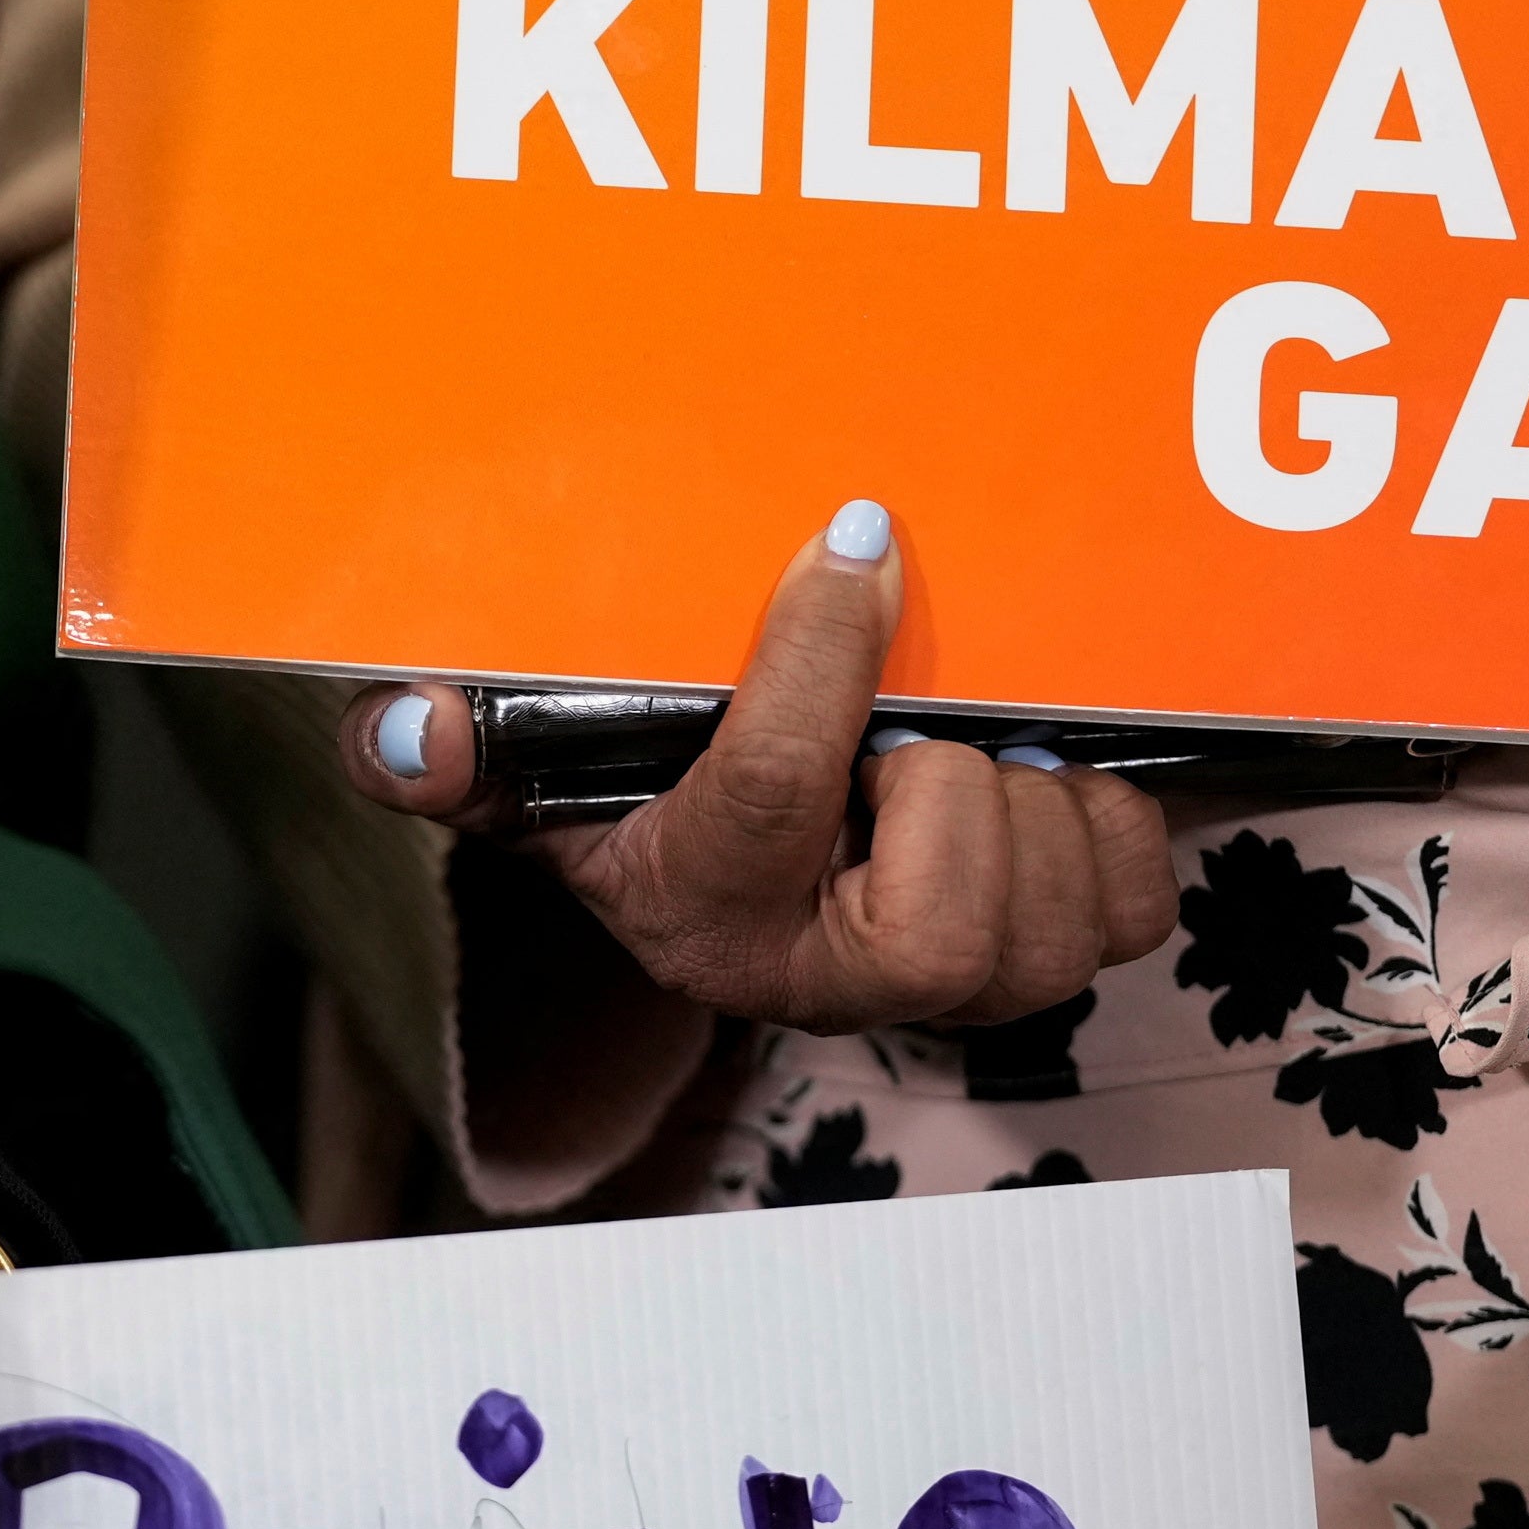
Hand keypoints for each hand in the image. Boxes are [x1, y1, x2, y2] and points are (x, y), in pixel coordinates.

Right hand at [340, 500, 1175, 1035]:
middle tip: (904, 723)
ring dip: (1030, 805)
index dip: (819, 659)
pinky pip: (1128, 901)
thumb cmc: (637, 796)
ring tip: (960, 750)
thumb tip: (401, 729)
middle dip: (941, 784)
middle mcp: (830, 985)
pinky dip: (1105, 827)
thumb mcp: (531, 769)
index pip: (771, 800)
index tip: (851, 540)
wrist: (719, 863)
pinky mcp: (1045, 957)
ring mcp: (953, 988)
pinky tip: (1036, 775)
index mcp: (704, 919)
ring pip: (1053, 918)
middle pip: (946, 916)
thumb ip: (460, 750)